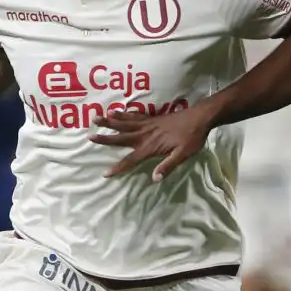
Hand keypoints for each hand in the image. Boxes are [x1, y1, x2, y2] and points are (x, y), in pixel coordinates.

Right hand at [91, 105, 212, 181]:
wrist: (200, 117)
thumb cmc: (192, 138)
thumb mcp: (183, 155)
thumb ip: (168, 166)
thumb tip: (154, 178)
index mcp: (151, 146)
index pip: (132, 159)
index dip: (119, 167)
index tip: (106, 173)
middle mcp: (146, 134)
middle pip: (122, 137)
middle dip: (106, 138)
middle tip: (90, 137)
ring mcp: (148, 124)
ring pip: (125, 123)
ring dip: (110, 121)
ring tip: (96, 118)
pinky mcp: (152, 118)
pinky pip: (134, 116)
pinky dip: (124, 114)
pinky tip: (116, 111)